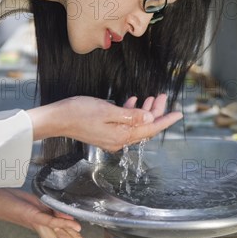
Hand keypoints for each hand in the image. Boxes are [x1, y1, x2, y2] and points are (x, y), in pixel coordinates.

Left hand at [0, 188, 89, 237]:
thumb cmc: (22, 204)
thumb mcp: (45, 209)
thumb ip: (59, 216)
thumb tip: (74, 223)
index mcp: (49, 230)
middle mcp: (45, 230)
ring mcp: (40, 225)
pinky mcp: (35, 216)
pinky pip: (52, 220)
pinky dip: (65, 223)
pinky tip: (75, 226)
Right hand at [30, 92, 182, 151]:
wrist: (57, 119)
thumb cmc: (79, 112)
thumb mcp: (108, 111)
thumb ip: (130, 115)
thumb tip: (150, 117)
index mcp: (121, 136)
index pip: (150, 128)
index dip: (165, 120)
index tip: (179, 113)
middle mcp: (119, 140)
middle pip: (145, 127)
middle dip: (156, 112)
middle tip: (163, 96)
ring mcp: (111, 137)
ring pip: (135, 124)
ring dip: (145, 111)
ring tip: (152, 96)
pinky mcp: (104, 132)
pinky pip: (124, 123)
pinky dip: (131, 112)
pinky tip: (133, 100)